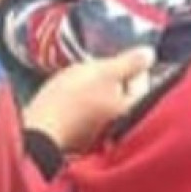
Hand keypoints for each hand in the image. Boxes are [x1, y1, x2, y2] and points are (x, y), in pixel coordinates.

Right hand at [22, 47, 155, 152]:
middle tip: (93, 70)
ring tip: (79, 82)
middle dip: (113, 78)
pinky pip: (93, 113)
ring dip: (98, 90)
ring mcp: (105, 133)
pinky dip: (87, 104)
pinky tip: (72, 98)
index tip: (110, 61)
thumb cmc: (71, 99)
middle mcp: (124, 124)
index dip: (128, 64)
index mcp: (133, 108)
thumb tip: (151, 54)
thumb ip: (129, 63)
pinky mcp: (86, 137)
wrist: (39, 130)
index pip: (143, 79)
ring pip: (109, 101)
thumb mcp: (102, 72)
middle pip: (126, 91)